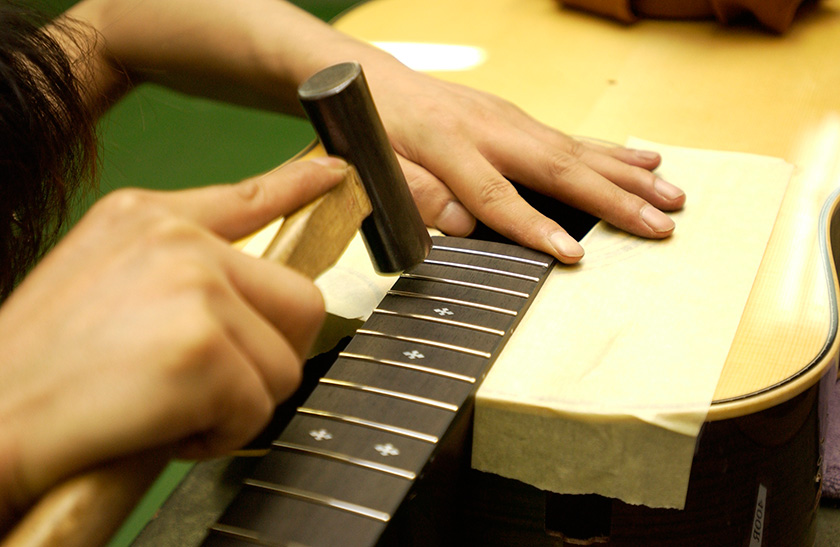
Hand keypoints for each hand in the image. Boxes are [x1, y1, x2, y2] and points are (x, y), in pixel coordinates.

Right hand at [0, 157, 345, 519]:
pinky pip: (258, 409)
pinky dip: (221, 435)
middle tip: (213, 380)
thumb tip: (237, 288)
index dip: (300, 186)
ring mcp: (194, 287)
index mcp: (148, 218)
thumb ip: (174, 269)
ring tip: (173, 404)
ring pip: (284, 362)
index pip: (249, 197)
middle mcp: (177, 240)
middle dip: (268, 354)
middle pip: (299, 301)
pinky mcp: (203, 348)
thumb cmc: (42, 365)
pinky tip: (166, 427)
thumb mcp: (100, 281)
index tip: (337, 175)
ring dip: (240, 401)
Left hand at [369, 68, 685, 262]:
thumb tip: (465, 228)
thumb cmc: (376, 129)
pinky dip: (612, 152)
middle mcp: (491, 130)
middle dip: (614, 200)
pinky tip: (643, 161)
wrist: (376, 80)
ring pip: (578, 151)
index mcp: (450, 147)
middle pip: (558, 169)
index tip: (571, 253)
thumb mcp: (379, 166)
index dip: (534, 227)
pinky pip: (574, 139)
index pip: (496, 195)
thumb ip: (419, 196)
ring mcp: (511, 121)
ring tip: (672, 197)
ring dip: (628, 176)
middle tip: (659, 226)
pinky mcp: (520, 120)